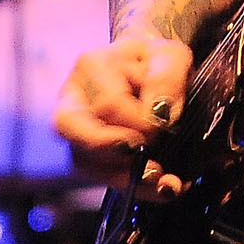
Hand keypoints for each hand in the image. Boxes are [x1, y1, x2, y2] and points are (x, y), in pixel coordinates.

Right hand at [53, 33, 195, 187]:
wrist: (148, 68)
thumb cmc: (156, 60)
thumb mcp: (171, 56)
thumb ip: (166, 78)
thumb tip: (159, 114)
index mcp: (91, 66)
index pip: (109, 105)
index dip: (140, 123)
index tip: (167, 125)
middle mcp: (72, 97)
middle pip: (72, 130)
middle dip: (114, 152)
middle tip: (154, 167)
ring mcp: (73, 128)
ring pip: (82, 160)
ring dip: (125, 178)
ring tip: (164, 183)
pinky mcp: (84, 152)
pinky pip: (98, 176)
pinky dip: (132, 186)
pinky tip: (161, 187)